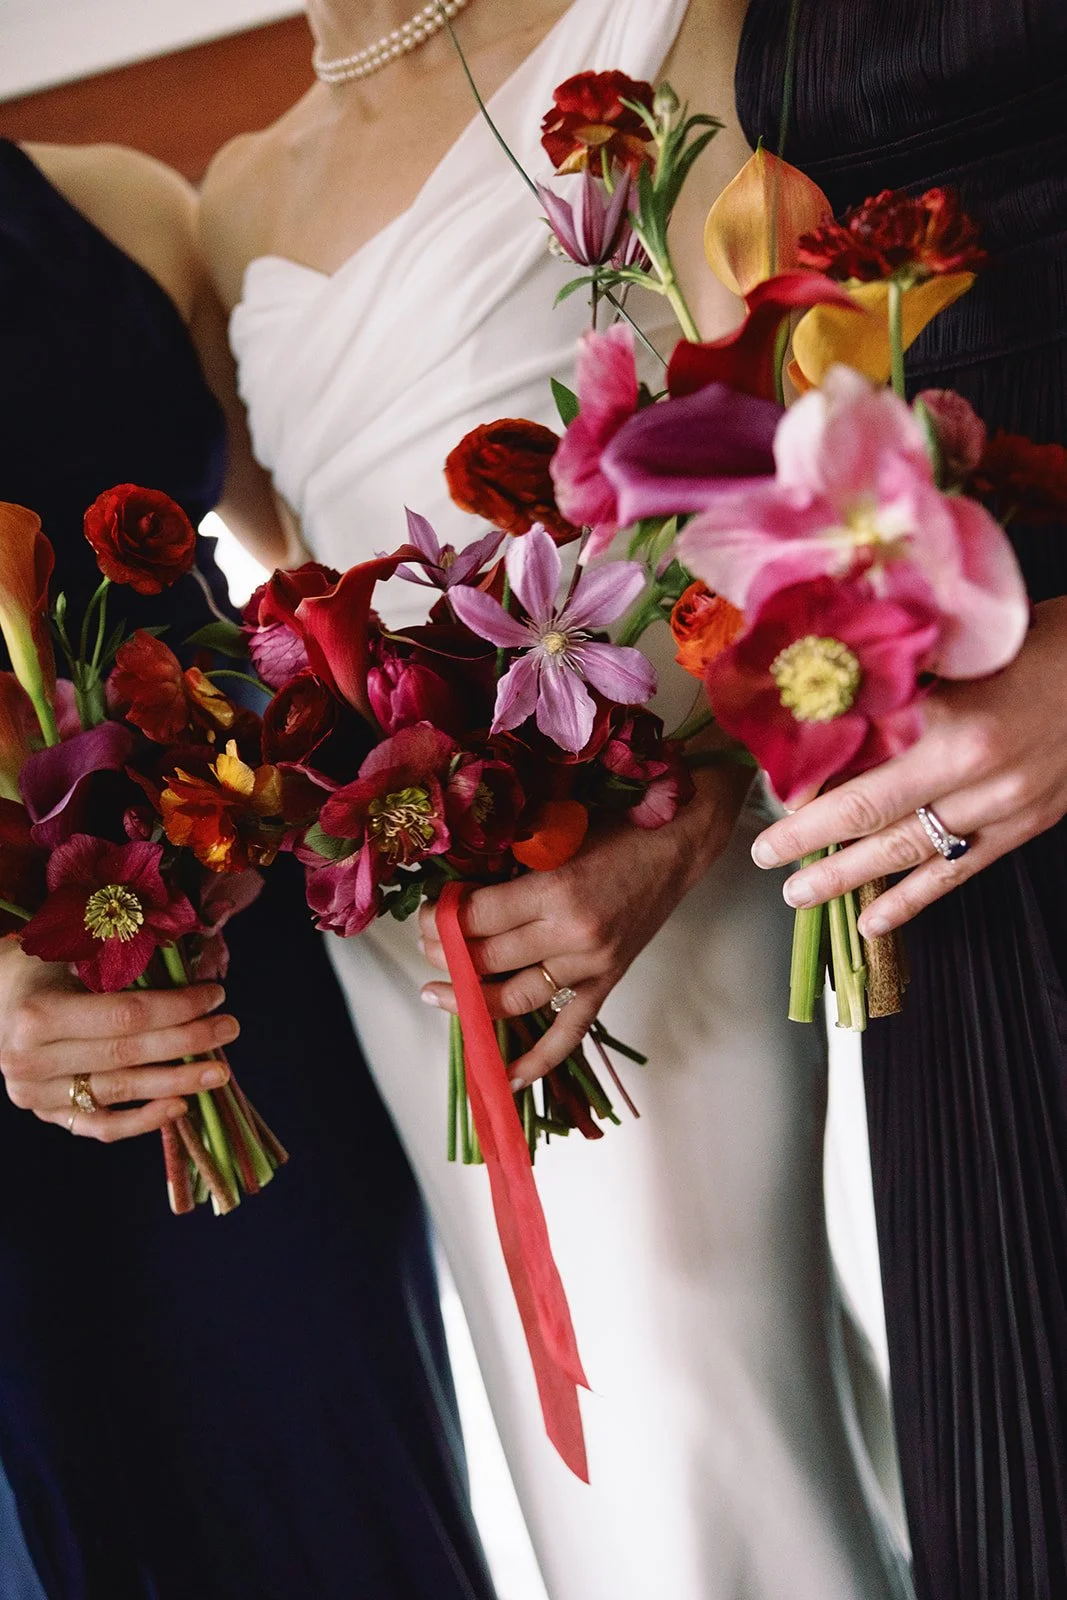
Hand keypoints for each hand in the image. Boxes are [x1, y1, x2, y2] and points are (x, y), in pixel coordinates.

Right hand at [0, 945, 237, 1141]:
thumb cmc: (41, 967)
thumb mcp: (70, 951)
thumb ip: (120, 958)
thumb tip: (188, 960)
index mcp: (38, 1016)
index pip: (125, 1015)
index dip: (176, 1007)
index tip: (215, 995)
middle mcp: (32, 1062)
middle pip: (127, 1055)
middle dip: (187, 1042)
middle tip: (230, 1029)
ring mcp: (37, 1096)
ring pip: (120, 1093)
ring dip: (177, 1083)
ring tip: (220, 1072)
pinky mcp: (47, 1115)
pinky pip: (101, 1126)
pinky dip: (143, 1121)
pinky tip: (181, 1107)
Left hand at [419, 763, 750, 1085]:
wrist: (676, 844)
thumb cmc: (615, 829)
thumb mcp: (554, 835)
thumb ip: (508, 866)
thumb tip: (456, 894)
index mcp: (555, 891)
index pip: (477, 918)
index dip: (440, 919)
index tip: (424, 913)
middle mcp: (571, 935)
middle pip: (487, 958)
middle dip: (444, 954)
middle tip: (424, 943)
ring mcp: (591, 965)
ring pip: (514, 998)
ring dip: (468, 1000)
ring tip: (436, 992)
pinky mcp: (607, 982)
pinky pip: (568, 1031)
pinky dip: (538, 1060)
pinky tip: (507, 1080)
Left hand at [750, 597, 1066, 935]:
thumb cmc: (1035, 646)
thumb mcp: (961, 651)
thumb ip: (899, 683)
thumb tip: (826, 705)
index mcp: (951, 720)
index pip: (856, 761)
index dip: (808, 783)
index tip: (769, 789)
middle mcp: (972, 771)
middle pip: (869, 814)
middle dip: (809, 839)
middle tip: (764, 854)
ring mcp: (999, 806)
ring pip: (906, 852)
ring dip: (847, 876)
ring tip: (799, 894)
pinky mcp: (1021, 828)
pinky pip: (954, 873)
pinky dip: (909, 902)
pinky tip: (871, 922)